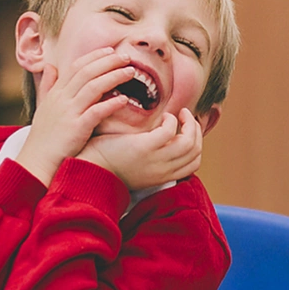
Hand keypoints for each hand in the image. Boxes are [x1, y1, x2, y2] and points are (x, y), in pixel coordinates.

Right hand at [15, 47, 135, 184]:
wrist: (37, 161)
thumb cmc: (44, 136)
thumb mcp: (43, 107)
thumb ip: (48, 85)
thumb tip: (50, 66)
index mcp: (56, 92)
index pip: (76, 66)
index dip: (95, 56)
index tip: (111, 51)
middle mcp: (61, 99)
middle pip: (87, 72)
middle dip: (108, 61)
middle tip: (126, 57)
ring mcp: (69, 113)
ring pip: (93, 87)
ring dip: (114, 76)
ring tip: (131, 72)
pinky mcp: (76, 129)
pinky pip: (96, 112)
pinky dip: (111, 103)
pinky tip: (124, 99)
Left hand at [78, 108, 203, 190]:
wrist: (90, 169)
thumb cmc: (110, 164)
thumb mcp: (139, 167)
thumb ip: (154, 158)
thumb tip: (165, 140)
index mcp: (163, 176)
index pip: (195, 163)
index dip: (198, 144)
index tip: (190, 130)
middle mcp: (163, 171)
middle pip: (196, 152)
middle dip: (196, 131)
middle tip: (188, 117)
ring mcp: (156, 160)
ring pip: (189, 143)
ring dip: (189, 124)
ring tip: (181, 113)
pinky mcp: (145, 148)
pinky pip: (170, 131)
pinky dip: (172, 120)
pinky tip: (163, 116)